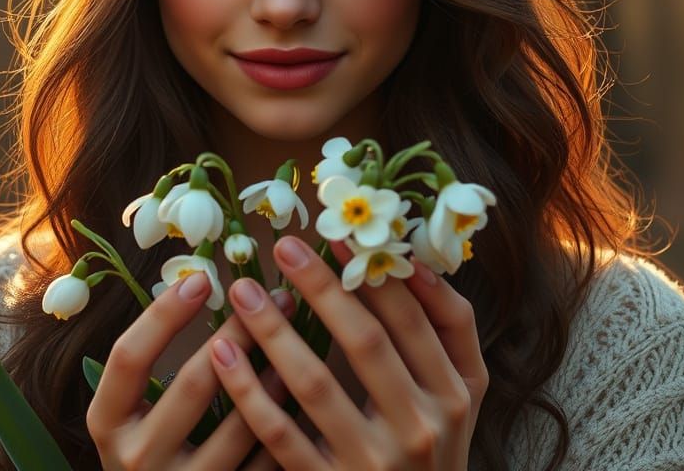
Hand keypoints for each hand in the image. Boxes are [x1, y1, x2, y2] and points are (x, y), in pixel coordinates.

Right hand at [87, 270, 294, 469]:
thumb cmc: (150, 448)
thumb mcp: (131, 411)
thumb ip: (152, 361)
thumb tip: (199, 284)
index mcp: (108, 423)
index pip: (129, 357)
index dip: (164, 314)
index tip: (201, 278)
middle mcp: (137, 459)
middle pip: (192, 384)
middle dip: (238, 332)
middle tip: (271, 297)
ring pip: (238, 427)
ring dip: (272, 376)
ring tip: (297, 338)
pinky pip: (262, 463)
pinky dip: (286, 424)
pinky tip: (303, 391)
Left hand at [208, 236, 487, 469]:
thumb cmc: (433, 447)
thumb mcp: (460, 394)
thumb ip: (448, 331)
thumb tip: (412, 261)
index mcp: (455, 394)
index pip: (415, 320)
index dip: (376, 274)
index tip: (337, 236)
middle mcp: (422, 427)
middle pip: (366, 343)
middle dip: (322, 288)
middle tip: (283, 246)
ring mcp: (375, 462)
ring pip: (316, 385)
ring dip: (274, 332)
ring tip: (242, 292)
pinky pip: (282, 435)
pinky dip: (249, 392)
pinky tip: (223, 354)